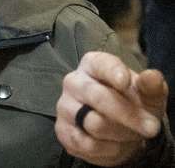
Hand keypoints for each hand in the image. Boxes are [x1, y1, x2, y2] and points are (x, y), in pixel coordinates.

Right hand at [55, 51, 168, 165]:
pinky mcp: (63, 130)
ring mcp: (64, 106)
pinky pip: (89, 144)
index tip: (125, 82)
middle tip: (152, 128)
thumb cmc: (132, 102)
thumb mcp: (148, 94)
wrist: (119, 128)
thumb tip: (152, 77)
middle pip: (99, 98)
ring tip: (132, 134)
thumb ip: (151, 85)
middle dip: (129, 116)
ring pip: (95, 124)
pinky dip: (110, 149)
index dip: (113, 72)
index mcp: (93, 65)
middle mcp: (73, 82)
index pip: (101, 65)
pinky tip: (116, 144)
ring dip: (122, 134)